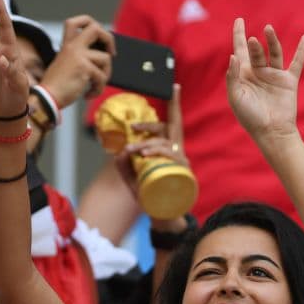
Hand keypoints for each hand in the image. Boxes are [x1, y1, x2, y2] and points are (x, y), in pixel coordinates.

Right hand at [40, 15, 114, 105]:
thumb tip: (104, 56)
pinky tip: (89, 95)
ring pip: (106, 58)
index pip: (74, 22)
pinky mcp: (85, 68)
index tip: (97, 38)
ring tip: (95, 85)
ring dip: (105, 75)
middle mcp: (73, 47)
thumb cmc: (57, 87)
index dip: (89, 23)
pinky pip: (102, 77)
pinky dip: (98, 89)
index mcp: (67, 45)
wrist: (47, 99)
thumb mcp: (66, 65)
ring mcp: (79, 56)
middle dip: (109, 39)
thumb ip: (80, 57)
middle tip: (111, 53)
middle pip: (96, 29)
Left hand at [114, 84, 187, 202]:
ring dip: (147, 143)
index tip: (175, 86)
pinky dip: (158, 152)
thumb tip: (119, 151)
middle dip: (152, 123)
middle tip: (135, 126)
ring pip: (166, 142)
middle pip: (170, 128)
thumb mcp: (132, 178)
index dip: (174, 105)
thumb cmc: (150, 194)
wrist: (163, 216)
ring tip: (134, 150)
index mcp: (169, 148)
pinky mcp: (183, 172)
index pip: (172, 123)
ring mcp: (182, 161)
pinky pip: (172, 156)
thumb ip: (124, 165)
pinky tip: (145, 154)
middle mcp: (178, 151)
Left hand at [226, 18, 303, 144]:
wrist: (271, 131)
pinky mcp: (288, 81)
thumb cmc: (249, 117)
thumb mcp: (235, 97)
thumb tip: (233, 55)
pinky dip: (301, 50)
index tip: (238, 20)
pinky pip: (296, 62)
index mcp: (243, 75)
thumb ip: (232, 76)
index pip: (240, 51)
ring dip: (271, 41)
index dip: (238, 35)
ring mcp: (274, 75)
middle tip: (251, 40)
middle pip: (255, 51)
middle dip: (253, 45)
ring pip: (273, 53)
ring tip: (268, 30)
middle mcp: (259, 73)